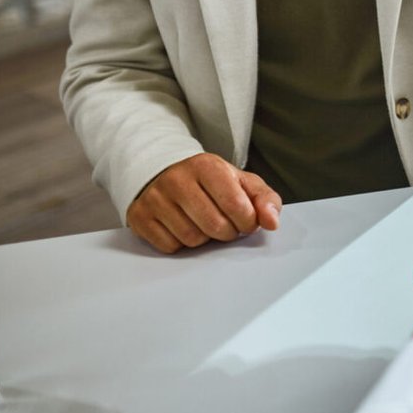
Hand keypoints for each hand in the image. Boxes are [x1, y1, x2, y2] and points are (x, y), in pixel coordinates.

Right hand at [127, 152, 281, 253]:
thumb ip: (264, 199)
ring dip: (205, 239)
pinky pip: (170, 246)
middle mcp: (177, 179)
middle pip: (215, 226)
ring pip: (192, 239)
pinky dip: (182, 244)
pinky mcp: (139, 217)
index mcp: (207, 166)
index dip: (248, 221)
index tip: (247, 220)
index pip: (236, 205)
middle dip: (228, 232)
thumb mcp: (241, 181)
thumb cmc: (210, 181)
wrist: (164, 173)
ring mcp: (155, 198)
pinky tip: (183, 227)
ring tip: (205, 223)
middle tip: (227, 224)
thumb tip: (272, 222)